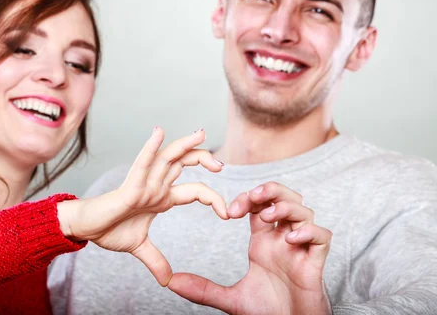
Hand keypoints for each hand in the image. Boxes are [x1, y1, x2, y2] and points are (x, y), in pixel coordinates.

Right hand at [57, 127, 227, 285]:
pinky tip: (158, 133)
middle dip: (203, 159)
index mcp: (162, 197)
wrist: (86, 228)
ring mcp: (144, 183)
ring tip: (200, 134)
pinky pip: (142, 164)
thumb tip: (167, 280)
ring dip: (184, 145)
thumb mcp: (140, 247)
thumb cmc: (109, 229)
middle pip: (184, 164)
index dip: (212, 197)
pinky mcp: (129, 187)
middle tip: (220, 165)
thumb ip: (156, 260)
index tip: (226, 214)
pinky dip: (151, 148)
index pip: (195, 190)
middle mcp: (156, 186)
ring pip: (167, 158)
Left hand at [168, 182, 331, 314]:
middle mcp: (283, 240)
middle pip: (283, 198)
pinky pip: (322, 235)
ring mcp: (301, 248)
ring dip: (287, 207)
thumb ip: (203, 289)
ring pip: (303, 211)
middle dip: (270, 191)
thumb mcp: (231, 299)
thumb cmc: (268, 312)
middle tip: (254, 198)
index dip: (248, 199)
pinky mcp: (316, 262)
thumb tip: (171, 282)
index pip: (259, 205)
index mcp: (264, 242)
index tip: (231, 212)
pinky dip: (309, 231)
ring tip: (269, 218)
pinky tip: (292, 238)